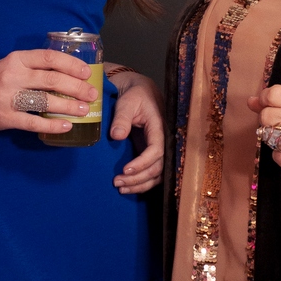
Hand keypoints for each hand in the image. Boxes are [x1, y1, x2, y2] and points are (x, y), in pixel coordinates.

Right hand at [0, 49, 97, 135]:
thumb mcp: (11, 65)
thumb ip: (34, 67)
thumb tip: (68, 74)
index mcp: (17, 60)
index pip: (49, 58)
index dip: (71, 64)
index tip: (87, 72)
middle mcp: (13, 75)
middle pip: (51, 79)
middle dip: (76, 87)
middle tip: (92, 94)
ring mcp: (8, 97)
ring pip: (44, 100)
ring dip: (68, 106)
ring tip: (84, 110)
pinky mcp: (5, 117)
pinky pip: (33, 121)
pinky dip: (52, 124)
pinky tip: (66, 126)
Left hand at [108, 69, 164, 194]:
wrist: (141, 92)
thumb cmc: (135, 96)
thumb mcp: (127, 102)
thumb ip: (122, 118)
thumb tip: (117, 136)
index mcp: (159, 128)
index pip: (156, 151)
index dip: (142, 163)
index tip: (125, 169)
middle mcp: (163, 141)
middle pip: (157, 167)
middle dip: (138, 178)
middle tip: (117, 182)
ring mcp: (158, 149)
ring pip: (156, 174)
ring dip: (140, 184)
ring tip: (121, 188)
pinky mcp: (151, 153)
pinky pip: (152, 173)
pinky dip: (142, 182)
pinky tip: (127, 187)